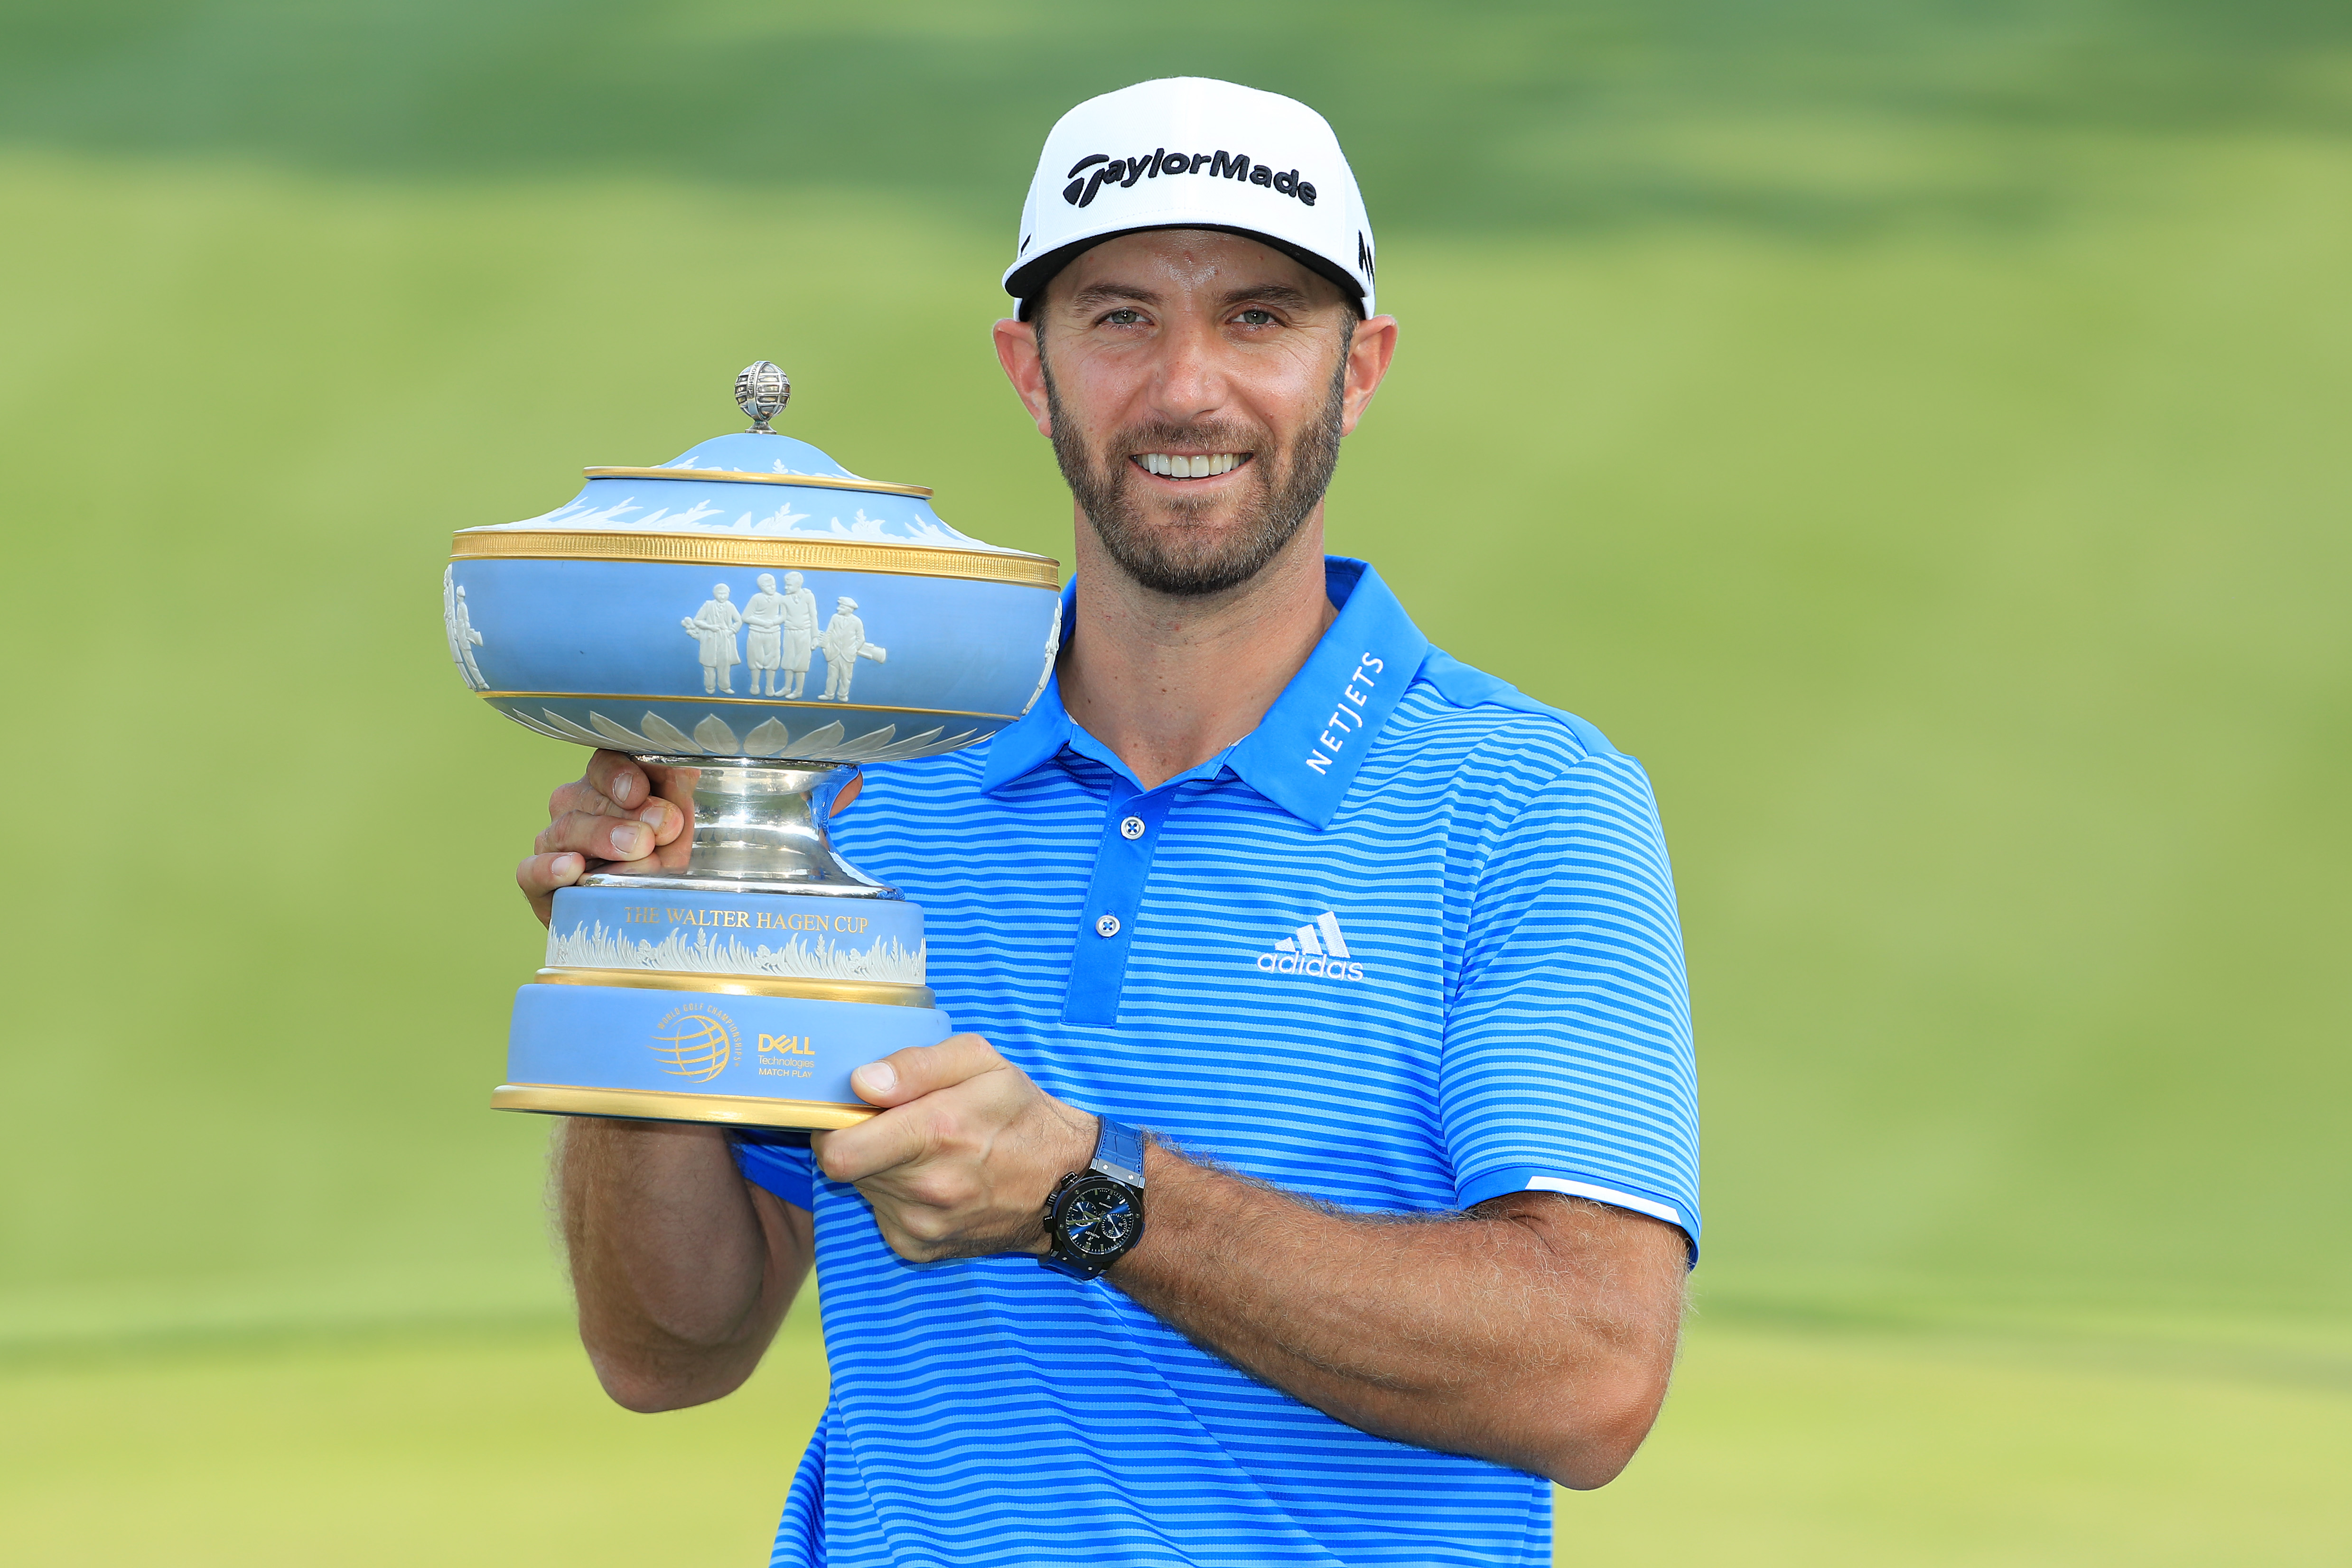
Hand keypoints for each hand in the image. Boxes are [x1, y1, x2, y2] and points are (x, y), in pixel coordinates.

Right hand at [516, 750, 695, 925]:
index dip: (619, 775)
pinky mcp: (537, 881)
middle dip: (625, 814)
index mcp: (607, 786)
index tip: (640, 791)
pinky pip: (530, 870)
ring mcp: (552, 842)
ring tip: (637, 848)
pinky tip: (571, 867)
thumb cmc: (658, 862)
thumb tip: (686, 769)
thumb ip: (678, 801)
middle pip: (587, 797)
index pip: (604, 765)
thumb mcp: (676, 833)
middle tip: (657, 830)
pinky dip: (548, 868)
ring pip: (566, 828)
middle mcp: (575, 807)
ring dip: (602, 837)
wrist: (636, 916)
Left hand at [812, 1035, 1096, 1262]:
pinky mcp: (918, 1250)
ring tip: (922, 1150)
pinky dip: (895, 1195)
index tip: (851, 1107)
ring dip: (878, 1167)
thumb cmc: (1022, 1115)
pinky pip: (881, 1214)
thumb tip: (861, 1082)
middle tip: (895, 1123)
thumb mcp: (982, 1062)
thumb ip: (916, 1064)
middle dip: (858, 1139)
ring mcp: (921, 1227)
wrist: (1068, 1186)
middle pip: (844, 1167)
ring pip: (862, 1189)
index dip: (831, 1123)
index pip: (837, 1150)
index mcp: (937, 1134)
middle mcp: (925, 1190)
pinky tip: (932, 1179)